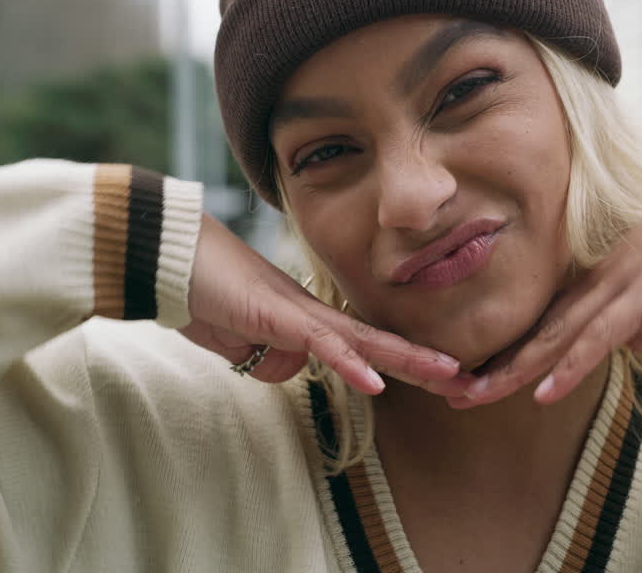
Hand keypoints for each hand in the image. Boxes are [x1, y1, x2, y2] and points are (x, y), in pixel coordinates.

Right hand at [180, 215, 469, 396]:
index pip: (367, 346)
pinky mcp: (278, 316)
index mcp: (309, 322)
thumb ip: (271, 356)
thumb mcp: (241, 342)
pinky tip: (376, 382)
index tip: (442, 380)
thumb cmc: (202, 294)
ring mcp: (299, 313)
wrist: (171, 259)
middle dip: (427, 363)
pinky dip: (349, 364)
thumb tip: (293, 368)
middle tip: (471, 380)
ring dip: (409, 361)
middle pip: (382, 341)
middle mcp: (314, 315)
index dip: (404, 362)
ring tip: (450, 377)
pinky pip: (321, 344)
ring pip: (365, 340)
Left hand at [451, 132, 641, 407]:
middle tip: (446, 393)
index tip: (475, 381)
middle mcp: (595, 287)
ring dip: (510, 372)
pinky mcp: (641, 295)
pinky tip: (542, 394)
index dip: (508, 356)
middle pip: (533, 333)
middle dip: (489, 368)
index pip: (544, 327)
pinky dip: (569, 367)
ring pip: (552, 337)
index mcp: (599, 286)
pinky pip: (597, 337)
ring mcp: (615, 290)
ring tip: (470, 397)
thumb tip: (633, 347)